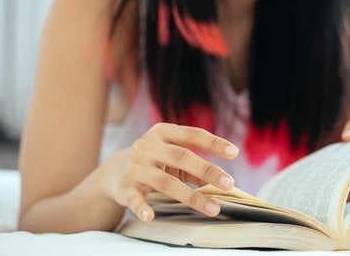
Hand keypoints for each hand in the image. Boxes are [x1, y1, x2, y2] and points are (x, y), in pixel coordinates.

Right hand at [103, 123, 238, 221]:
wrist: (115, 171)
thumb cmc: (155, 161)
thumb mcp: (174, 158)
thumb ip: (195, 167)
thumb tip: (219, 180)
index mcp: (163, 132)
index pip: (193, 134)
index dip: (213, 143)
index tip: (234, 152)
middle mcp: (148, 146)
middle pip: (182, 157)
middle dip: (207, 170)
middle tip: (229, 183)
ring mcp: (136, 166)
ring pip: (166, 182)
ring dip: (192, 197)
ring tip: (213, 208)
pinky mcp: (125, 186)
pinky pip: (135, 199)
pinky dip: (142, 208)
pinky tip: (151, 216)